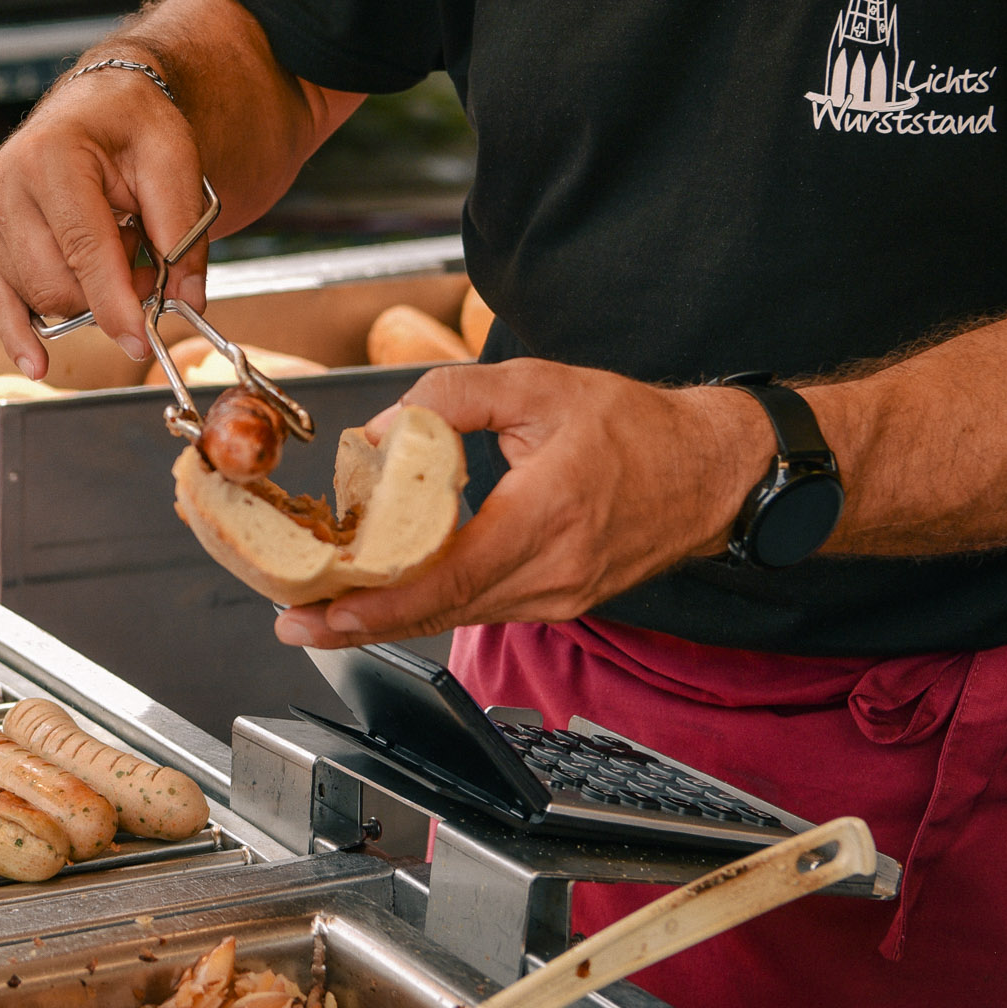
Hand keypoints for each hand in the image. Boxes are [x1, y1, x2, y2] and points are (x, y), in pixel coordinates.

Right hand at [0, 67, 212, 379]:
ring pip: (39, 298)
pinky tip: (36, 363)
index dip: (114, 301)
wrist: (96, 104)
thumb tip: (185, 298)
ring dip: (87, 298)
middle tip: (150, 269)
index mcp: (50, 155)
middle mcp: (5, 184)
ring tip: (118, 253)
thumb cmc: (132, 125)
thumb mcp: (175, 159)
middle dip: (110, 296)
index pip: (83, 249)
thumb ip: (183, 229)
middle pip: (58, 284)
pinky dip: (20, 334)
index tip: (139, 339)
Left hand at [273, 360, 774, 647]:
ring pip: (458, 617)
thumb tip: (380, 429)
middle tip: (293, 622)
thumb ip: (452, 396)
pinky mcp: (559, 602)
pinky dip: (429, 609)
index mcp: (549, 513)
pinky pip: (481, 610)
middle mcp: (554, 571)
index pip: (450, 576)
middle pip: (441, 611)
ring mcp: (559, 596)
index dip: (379, 603)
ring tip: (321, 614)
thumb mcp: (539, 385)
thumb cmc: (636, 427)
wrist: (713, 472)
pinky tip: (386, 599)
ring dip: (387, 620)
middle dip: (359, 622)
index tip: (324, 612)